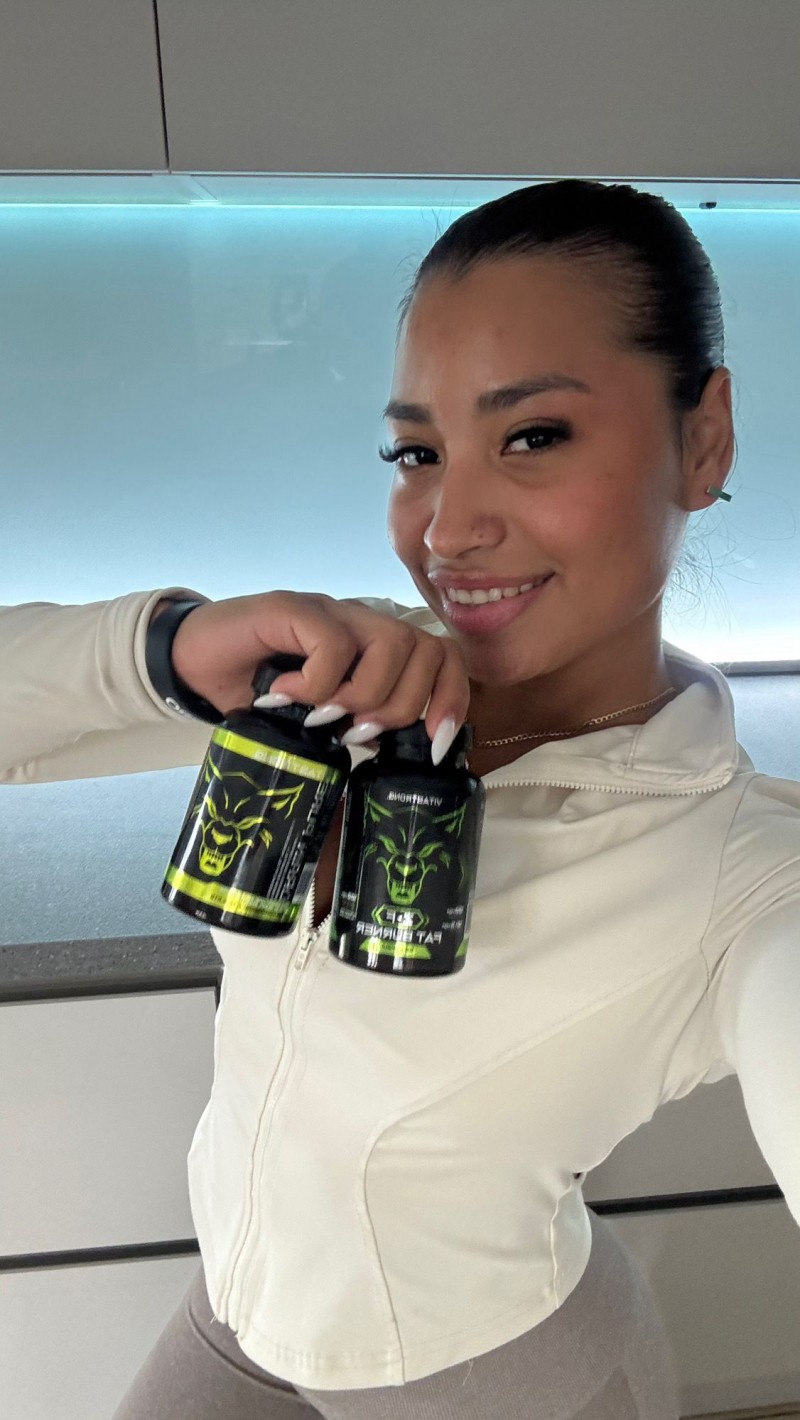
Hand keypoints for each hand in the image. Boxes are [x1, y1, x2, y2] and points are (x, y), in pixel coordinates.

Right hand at [169, 591, 469, 758]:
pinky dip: (316, 683)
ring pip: (392, 644)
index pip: (444, 657)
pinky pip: (334, 645)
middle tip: (354, 734)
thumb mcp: (316, 718)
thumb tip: (387, 757)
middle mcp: (362, 621)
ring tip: (322, 717)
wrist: (192, 660)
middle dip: (400, 707)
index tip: (434, 746)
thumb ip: (352, 726)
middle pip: (427, 652)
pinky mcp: (293, 607)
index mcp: (376, 647)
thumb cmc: (257, 692)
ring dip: (362, 695)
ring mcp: (331, 610)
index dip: (451, 700)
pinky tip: (285, 695)